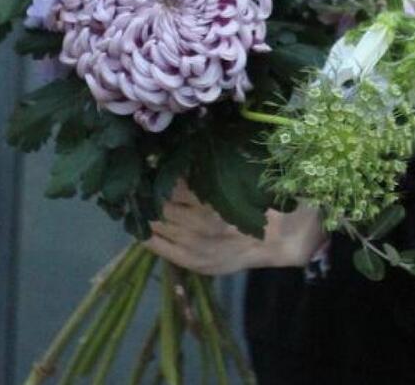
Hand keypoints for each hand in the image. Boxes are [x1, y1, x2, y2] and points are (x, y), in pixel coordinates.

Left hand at [144, 181, 325, 275]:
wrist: (277, 238)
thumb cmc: (256, 200)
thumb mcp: (235, 177)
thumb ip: (208, 169)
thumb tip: (178, 151)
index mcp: (211, 199)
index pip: (171, 184)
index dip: (157, 172)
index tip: (149, 163)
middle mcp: (199, 223)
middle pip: (159, 203)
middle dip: (147, 191)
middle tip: (138, 179)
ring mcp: (192, 245)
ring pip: (154, 223)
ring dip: (143, 210)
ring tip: (137, 198)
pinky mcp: (189, 261)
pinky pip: (155, 246)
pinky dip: (144, 232)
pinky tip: (142, 222)